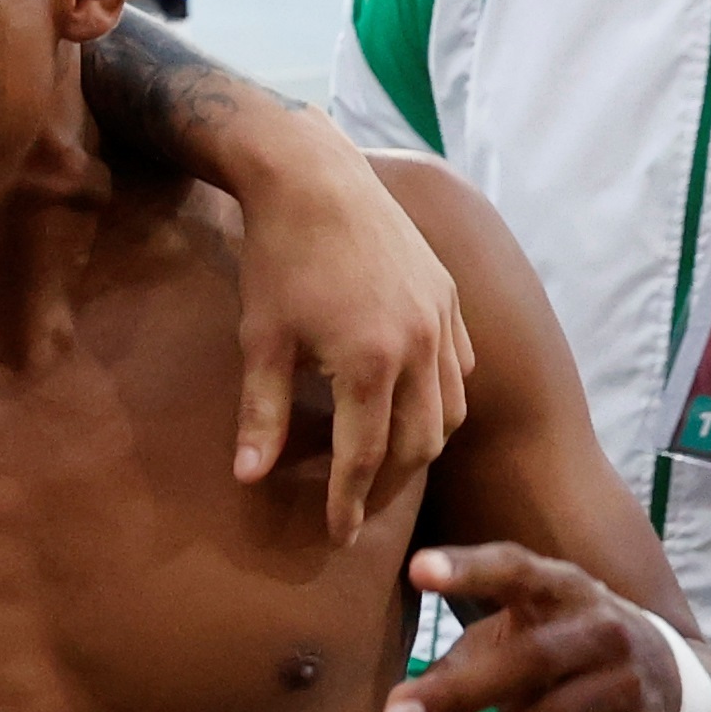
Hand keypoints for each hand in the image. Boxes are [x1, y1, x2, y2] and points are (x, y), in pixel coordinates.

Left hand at [229, 127, 471, 540]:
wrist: (314, 176)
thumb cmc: (277, 258)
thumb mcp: (260, 339)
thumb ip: (260, 413)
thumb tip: (249, 479)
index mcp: (369, 363)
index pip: (365, 456)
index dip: (350, 501)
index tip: (338, 535)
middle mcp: (419, 346)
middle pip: (420, 442)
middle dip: (392, 484)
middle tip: (363, 509)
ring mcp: (443, 320)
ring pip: (451, 408)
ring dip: (423, 445)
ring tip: (389, 467)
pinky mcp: (450, 297)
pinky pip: (461, 367)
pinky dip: (443, 398)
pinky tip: (416, 408)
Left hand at [390, 544, 674, 711]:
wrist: (665, 678)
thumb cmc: (556, 643)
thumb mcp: (517, 629)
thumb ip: (462, 656)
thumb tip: (398, 706)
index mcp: (565, 589)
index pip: (518, 568)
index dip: (469, 569)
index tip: (416, 569)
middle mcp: (604, 633)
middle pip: (531, 660)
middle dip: (458, 693)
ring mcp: (626, 689)